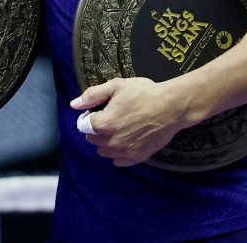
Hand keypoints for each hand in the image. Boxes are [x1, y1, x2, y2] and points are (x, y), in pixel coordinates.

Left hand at [70, 77, 187, 166]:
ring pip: (104, 152)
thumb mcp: (116, 86)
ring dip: (107, 142)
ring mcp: (124, 152)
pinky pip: (119, 161)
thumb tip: (74, 104)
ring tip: (120, 128)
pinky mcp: (137, 158)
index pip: (84, 126)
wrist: (172, 106)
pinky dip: (119, 153)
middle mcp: (111, 142)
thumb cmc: (144, 93)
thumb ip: (92, 95)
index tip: (101, 110)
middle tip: (112, 118)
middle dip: (98, 130)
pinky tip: (127, 140)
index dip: (90, 117)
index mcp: (103, 124)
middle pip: (93, 140)